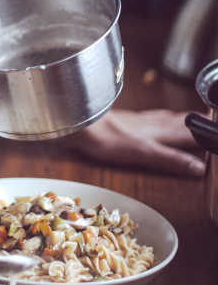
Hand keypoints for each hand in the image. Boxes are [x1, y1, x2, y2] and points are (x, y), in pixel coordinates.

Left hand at [72, 107, 205, 176]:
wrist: (81, 122)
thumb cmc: (108, 139)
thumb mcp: (144, 153)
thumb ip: (170, 159)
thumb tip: (199, 168)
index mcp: (159, 132)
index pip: (189, 131)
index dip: (204, 131)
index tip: (216, 127)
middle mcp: (151, 124)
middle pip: (179, 122)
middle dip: (196, 122)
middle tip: (210, 118)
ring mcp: (137, 120)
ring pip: (165, 118)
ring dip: (180, 118)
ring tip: (191, 116)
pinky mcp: (124, 120)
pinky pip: (150, 117)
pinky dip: (160, 117)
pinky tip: (154, 117)